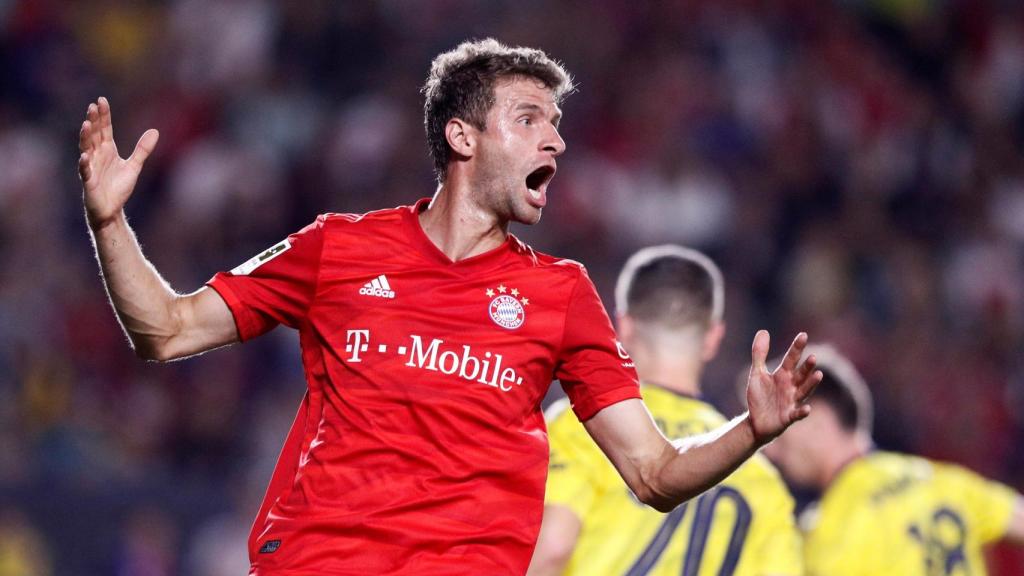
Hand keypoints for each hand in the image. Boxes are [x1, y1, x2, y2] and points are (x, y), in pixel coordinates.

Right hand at [78, 97, 158, 229]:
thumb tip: (155, 130)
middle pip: (94, 135)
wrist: (111, 210)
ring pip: (86, 149)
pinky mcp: (89, 182)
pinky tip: (84, 156)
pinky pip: (85, 171)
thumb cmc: (118, 187)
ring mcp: (91, 167)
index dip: (103, 116)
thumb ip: (142, 149)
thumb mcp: (134, 166)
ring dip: (85, 137)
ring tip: (86, 124)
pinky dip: (84, 164)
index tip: (101, 100)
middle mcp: (97, 155)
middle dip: (93, 121)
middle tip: (93, 106)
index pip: (104, 129)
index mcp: (107, 150)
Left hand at [745, 330, 820, 443]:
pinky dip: (802, 412)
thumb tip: (764, 331)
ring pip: (804, 392)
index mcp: (783, 375)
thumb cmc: (759, 396)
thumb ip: (759, 354)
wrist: (755, 421)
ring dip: (811, 384)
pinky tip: (807, 408)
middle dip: (807, 367)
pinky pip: (797, 414)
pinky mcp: (788, 417)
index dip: (797, 348)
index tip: (803, 335)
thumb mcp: (757, 373)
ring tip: (818, 375)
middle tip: (813, 357)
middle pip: (801, 375)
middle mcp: (791, 387)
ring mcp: (791, 402)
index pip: (791, 359)